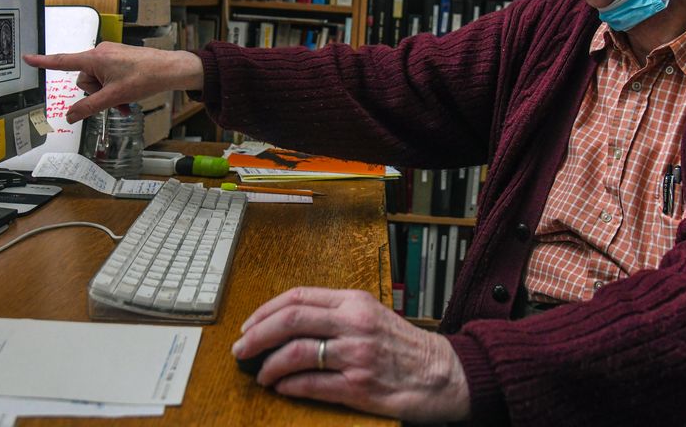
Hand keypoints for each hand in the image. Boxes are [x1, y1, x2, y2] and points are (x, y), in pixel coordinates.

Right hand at [23, 44, 202, 122]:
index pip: (62, 61)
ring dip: (107, 94)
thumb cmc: (145, 76)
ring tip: (124, 100)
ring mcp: (110, 55)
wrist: (170, 69)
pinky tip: (126, 97)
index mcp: (94, 57)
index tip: (27, 58)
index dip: (43, 62)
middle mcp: (100, 53)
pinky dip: (114, 89)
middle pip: (84, 79)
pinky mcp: (119, 59)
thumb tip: (70, 115)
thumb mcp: (113, 97)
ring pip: (97, 81)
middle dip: (96, 93)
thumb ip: (89, 107)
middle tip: (114, 100)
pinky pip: (108, 77)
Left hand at [232, 287, 470, 422]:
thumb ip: (335, 313)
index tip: (248, 325)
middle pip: (290, 320)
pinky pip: (313, 384)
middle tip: (240, 349)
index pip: (298, 297)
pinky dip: (290, 386)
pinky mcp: (360, 386)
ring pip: (297, 353)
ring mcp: (357, 355)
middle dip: (257, 335)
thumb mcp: (371, 315)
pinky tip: (282, 388)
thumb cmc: (405, 347)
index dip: (265, 311)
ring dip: (269, 365)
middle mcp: (354, 324)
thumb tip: (287, 323)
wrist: (444, 374)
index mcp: (354, 302)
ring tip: (261, 374)